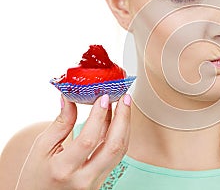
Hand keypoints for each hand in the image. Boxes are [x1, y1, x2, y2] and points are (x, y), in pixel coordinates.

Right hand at [15, 94, 131, 189]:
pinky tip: (116, 120)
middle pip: (113, 146)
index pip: (88, 139)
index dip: (99, 116)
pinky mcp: (102, 181)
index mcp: (63, 169)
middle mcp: (83, 179)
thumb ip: (60, 123)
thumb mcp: (41, 148)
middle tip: (124, 97)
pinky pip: (116, 156)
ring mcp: (96, 182)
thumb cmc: (35, 176)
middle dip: (123, 118)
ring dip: (124, 125)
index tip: (104, 97)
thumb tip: (70, 97)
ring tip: (123, 105)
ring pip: (120, 151)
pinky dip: (119, 136)